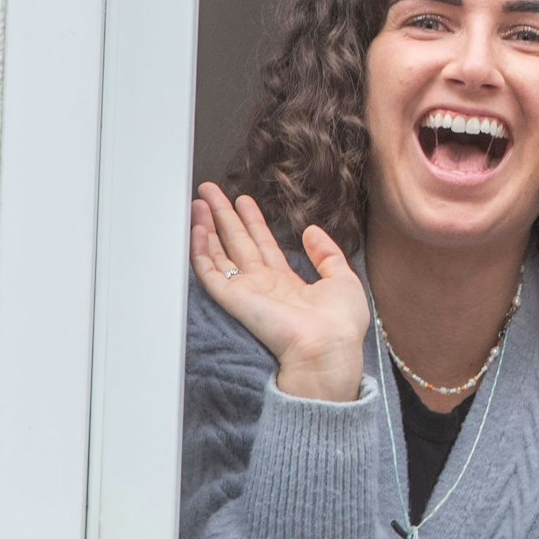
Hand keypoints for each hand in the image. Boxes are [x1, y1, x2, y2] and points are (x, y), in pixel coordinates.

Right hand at [190, 182, 367, 400]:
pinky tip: (197, 229)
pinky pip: (209, 271)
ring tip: (199, 202)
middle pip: (237, 242)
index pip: (264, 245)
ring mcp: (246, 291)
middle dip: (224, 216)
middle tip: (210, 192)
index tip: (244, 201)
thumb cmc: (339, 323)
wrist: (328, 346)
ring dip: (208, 226)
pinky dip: (200, 250)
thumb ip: (326, 253)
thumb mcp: (342, 278)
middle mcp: (263, 286)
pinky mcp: (233, 298)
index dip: (253, 221)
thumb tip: (311, 231)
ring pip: (219, 252)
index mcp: (287, 283)